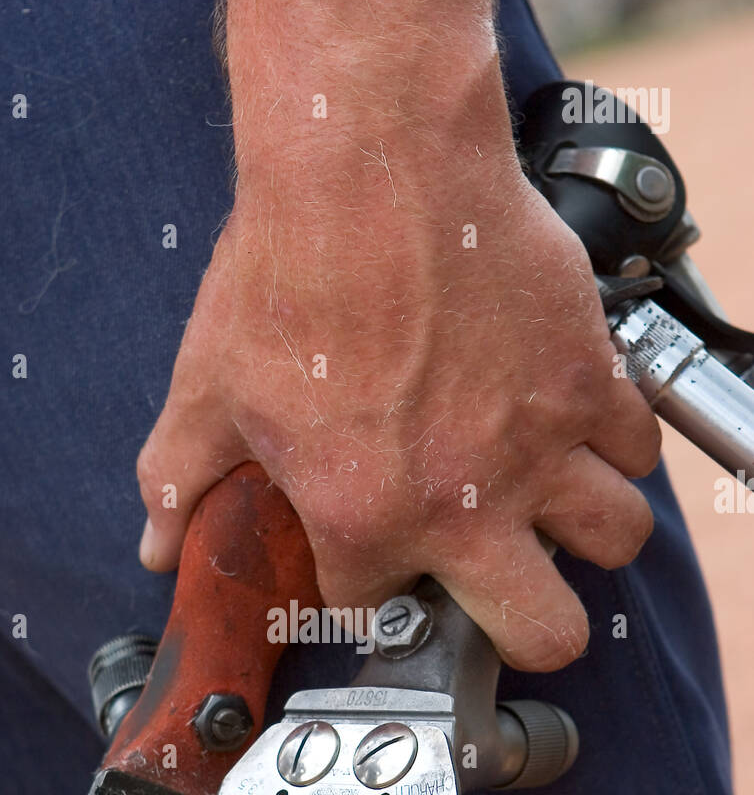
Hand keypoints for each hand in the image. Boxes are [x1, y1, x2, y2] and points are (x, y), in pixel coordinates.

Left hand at [137, 0, 659, 670]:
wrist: (367, 163)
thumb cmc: (287, 271)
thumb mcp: (210, 390)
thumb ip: (180, 483)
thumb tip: (156, 544)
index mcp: (365, 517)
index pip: (376, 606)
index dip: (364, 587)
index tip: (367, 562)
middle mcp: (465, 501)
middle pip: (543, 632)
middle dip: (526, 630)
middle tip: (501, 589)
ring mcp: (538, 442)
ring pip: (614, 543)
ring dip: (585, 539)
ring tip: (550, 509)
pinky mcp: (586, 376)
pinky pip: (637, 446)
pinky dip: (617, 446)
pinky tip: (578, 429)